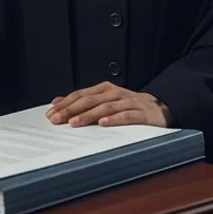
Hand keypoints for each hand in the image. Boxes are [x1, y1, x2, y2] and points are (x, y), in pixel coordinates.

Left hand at [46, 82, 172, 127]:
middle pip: (90, 100)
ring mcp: (128, 102)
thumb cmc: (130, 106)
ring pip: (105, 107)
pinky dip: (114, 119)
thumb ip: (83, 101)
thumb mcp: (105, 100)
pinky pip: (126, 115)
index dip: (66, 103)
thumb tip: (57, 102)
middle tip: (58, 119)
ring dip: (89, 115)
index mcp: (105, 90)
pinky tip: (103, 124)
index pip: (81, 95)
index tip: (51, 113)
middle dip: (72, 109)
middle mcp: (115, 93)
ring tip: (75, 123)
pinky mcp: (141, 113)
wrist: (161, 107)